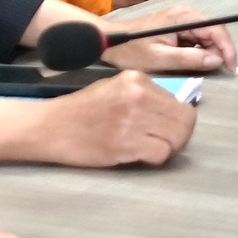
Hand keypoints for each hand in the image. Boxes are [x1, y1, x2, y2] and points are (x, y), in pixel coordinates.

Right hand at [33, 69, 195, 166]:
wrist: (52, 127)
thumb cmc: (82, 110)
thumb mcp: (115, 88)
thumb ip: (143, 95)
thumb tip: (171, 110)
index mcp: (138, 79)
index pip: (180, 102)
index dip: (177, 119)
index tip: (165, 128)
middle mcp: (140, 95)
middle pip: (185, 120)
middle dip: (179, 136)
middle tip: (164, 143)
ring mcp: (134, 119)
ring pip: (177, 138)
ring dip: (169, 148)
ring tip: (152, 149)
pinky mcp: (126, 143)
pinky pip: (161, 153)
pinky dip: (155, 159)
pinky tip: (140, 156)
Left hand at [103, 3, 237, 73]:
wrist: (110, 42)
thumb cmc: (131, 50)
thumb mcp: (160, 59)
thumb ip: (189, 59)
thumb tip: (216, 61)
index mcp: (183, 17)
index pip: (216, 29)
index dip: (227, 48)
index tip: (231, 67)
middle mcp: (185, 14)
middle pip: (214, 31)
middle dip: (221, 51)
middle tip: (223, 72)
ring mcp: (181, 19)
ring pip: (207, 35)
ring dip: (211, 52)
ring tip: (210, 70)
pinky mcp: (177, 27)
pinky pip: (196, 38)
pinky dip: (201, 51)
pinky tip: (197, 63)